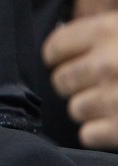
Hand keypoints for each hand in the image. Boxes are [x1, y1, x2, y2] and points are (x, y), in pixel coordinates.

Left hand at [44, 12, 117, 149]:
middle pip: (60, 80)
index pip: (54, 47)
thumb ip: (98, 32)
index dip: (59, 57)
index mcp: (108, 31)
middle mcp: (108, 63)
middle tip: (100, 85)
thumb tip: (57, 40)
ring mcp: (115, 98)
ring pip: (74, 109)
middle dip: (77, 85)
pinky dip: (101, 133)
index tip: (68, 62)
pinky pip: (88, 135)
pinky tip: (117, 122)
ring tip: (115, 103)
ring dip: (91, 110)